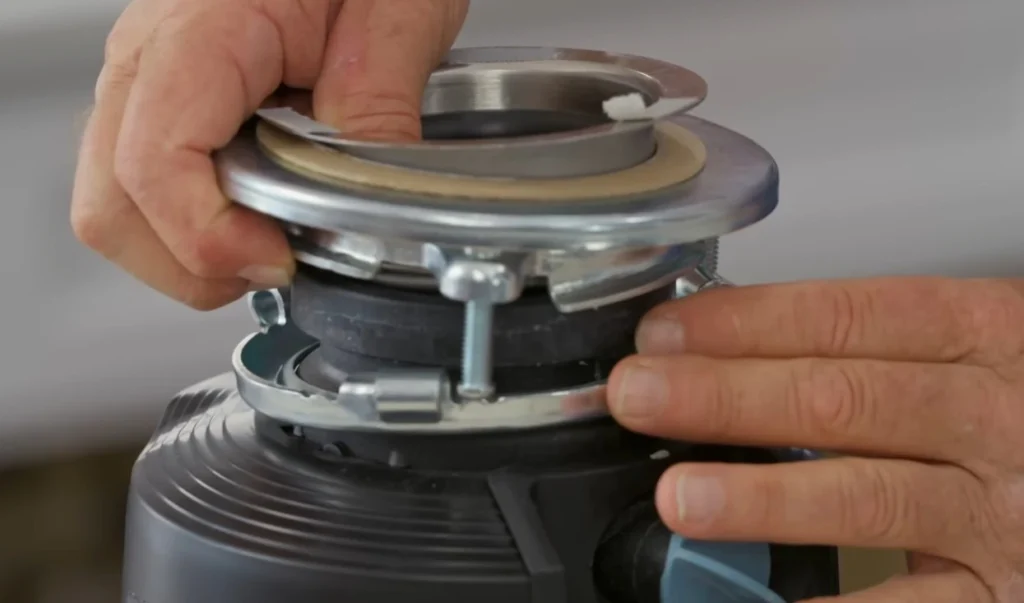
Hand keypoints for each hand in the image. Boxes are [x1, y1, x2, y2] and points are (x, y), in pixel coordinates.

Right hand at [71, 0, 468, 308]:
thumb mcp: (396, 16)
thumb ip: (379, 111)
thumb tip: (370, 209)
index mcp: (200, 31)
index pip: (151, 166)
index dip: (209, 238)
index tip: (281, 258)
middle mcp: (148, 58)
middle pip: (110, 206)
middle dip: (192, 262)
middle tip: (277, 261)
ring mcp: (146, 82)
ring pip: (115, 207)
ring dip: (189, 251)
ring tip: (268, 240)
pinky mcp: (162, 102)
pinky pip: (142, 187)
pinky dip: (191, 225)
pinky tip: (253, 211)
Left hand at [608, 277, 1023, 601]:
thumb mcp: (989, 349)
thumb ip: (886, 349)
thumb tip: (744, 344)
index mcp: (993, 333)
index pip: (851, 316)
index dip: (749, 323)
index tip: (666, 332)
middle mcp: (1002, 416)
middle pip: (843, 400)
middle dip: (727, 396)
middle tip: (637, 396)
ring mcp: (1008, 513)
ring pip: (871, 495)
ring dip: (766, 496)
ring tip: (680, 497)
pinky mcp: (1008, 596)